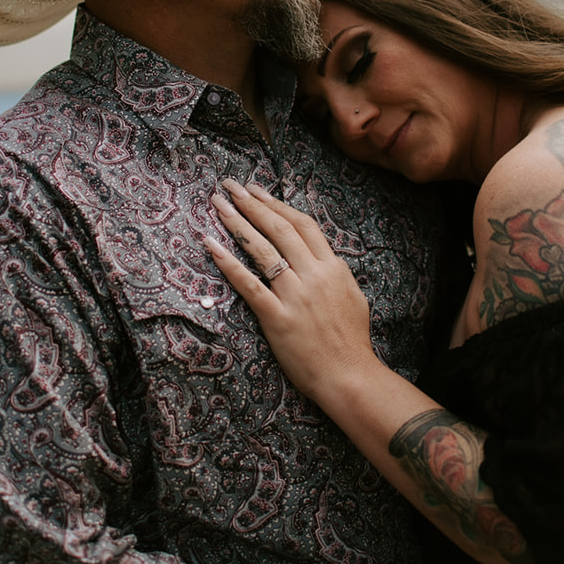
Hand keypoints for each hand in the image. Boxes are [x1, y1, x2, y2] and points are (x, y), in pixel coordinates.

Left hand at [203, 180, 381, 401]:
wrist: (349, 376)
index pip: (302, 225)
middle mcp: (314, 276)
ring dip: (237, 223)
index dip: (277, 204)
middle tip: (230, 187)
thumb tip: (320, 256)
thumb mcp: (352, 296)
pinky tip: (210, 245)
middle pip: (279, 229)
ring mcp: (295, 296)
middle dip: (251, 204)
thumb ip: (334, 273)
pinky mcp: (277, 317)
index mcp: (333, 268)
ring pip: (262, 250)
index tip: (257, 190)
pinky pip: (248, 284)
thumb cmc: (351, 341)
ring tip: (218, 205)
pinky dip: (228, 262)